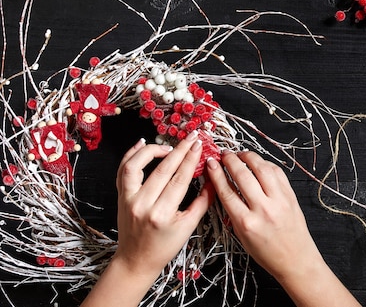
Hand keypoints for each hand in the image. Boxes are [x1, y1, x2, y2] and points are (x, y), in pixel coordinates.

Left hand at [82, 131, 212, 306]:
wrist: (136, 260)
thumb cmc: (164, 247)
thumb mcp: (188, 227)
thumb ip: (203, 202)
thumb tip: (212, 179)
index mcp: (162, 214)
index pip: (179, 179)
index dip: (190, 159)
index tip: (199, 145)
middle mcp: (143, 204)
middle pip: (162, 169)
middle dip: (179, 150)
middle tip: (191, 138)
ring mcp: (128, 200)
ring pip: (136, 165)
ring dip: (153, 150)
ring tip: (168, 146)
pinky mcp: (120, 197)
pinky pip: (123, 170)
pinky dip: (131, 154)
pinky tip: (142, 144)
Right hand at [206, 151, 318, 279]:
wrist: (295, 259)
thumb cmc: (267, 252)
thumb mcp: (241, 236)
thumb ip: (232, 211)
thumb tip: (223, 186)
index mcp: (246, 223)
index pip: (227, 191)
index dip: (216, 174)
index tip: (211, 163)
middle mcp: (263, 209)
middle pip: (242, 175)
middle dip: (230, 160)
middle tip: (224, 154)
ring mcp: (279, 200)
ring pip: (262, 168)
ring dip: (249, 157)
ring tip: (240, 154)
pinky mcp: (290, 195)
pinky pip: (277, 172)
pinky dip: (266, 164)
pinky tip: (258, 163)